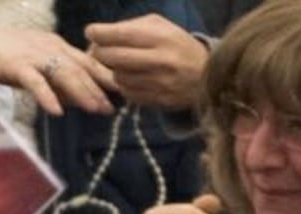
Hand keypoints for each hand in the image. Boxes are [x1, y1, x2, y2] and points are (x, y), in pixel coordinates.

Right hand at [0, 26, 116, 115]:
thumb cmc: (8, 57)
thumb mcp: (40, 65)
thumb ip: (59, 79)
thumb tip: (80, 99)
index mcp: (57, 45)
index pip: (87, 60)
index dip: (105, 75)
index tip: (123, 90)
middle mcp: (49, 47)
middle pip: (80, 68)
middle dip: (98, 88)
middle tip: (112, 107)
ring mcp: (33, 55)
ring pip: (63, 74)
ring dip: (81, 93)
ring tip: (94, 109)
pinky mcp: (15, 65)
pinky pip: (34, 82)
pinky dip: (46, 96)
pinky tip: (57, 111)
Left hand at [86, 14, 208, 110]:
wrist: (208, 75)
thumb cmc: (177, 45)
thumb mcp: (160, 26)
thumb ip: (130, 27)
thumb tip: (97, 35)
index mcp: (161, 37)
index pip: (119, 35)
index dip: (98, 33)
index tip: (91, 32)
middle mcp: (160, 61)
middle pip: (112, 58)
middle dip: (99, 53)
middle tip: (100, 50)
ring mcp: (160, 84)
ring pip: (117, 78)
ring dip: (113, 71)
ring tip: (121, 65)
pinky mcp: (159, 101)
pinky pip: (128, 94)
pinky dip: (125, 85)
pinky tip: (133, 78)